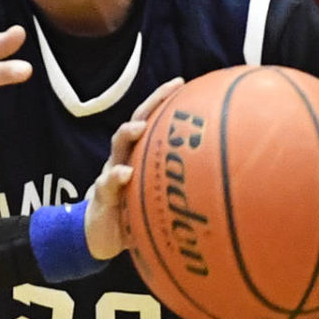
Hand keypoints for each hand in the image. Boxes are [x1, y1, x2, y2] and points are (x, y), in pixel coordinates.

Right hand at [84, 80, 183, 261]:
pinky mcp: (102, 196)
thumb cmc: (135, 214)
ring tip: (138, 127)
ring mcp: (111, 175)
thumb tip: (219, 186)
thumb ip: (179, 190)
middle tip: (170, 88)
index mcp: (138, 157)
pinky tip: (125, 174)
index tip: (181, 82)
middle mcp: (123, 159)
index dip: (163, 101)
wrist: (100, 236)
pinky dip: (115, 177)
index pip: (151, 122)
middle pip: (136, 123)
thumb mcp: (158, 199)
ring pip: (117, 148)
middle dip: (152, 103)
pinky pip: (107, 184)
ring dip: (127, 134)